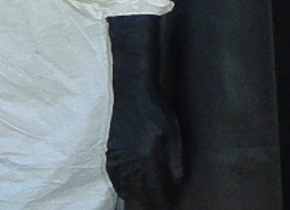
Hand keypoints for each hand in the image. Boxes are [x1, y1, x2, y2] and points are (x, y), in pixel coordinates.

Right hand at [106, 14, 183, 207]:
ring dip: (134, 197)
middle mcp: (131, 160)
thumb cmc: (156, 108)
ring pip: (125, 185)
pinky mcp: (110, 149)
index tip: (166, 207)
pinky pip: (113, 175)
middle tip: (156, 209)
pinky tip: (124, 192)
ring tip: (142, 205)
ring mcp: (118, 156)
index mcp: (148, 155)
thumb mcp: (172, 130)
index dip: (160, 199)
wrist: (132, 91)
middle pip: (139, 190)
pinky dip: (119, 186)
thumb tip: (179, 179)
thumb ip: (175, 156)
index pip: (154, 187)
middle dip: (148, 202)